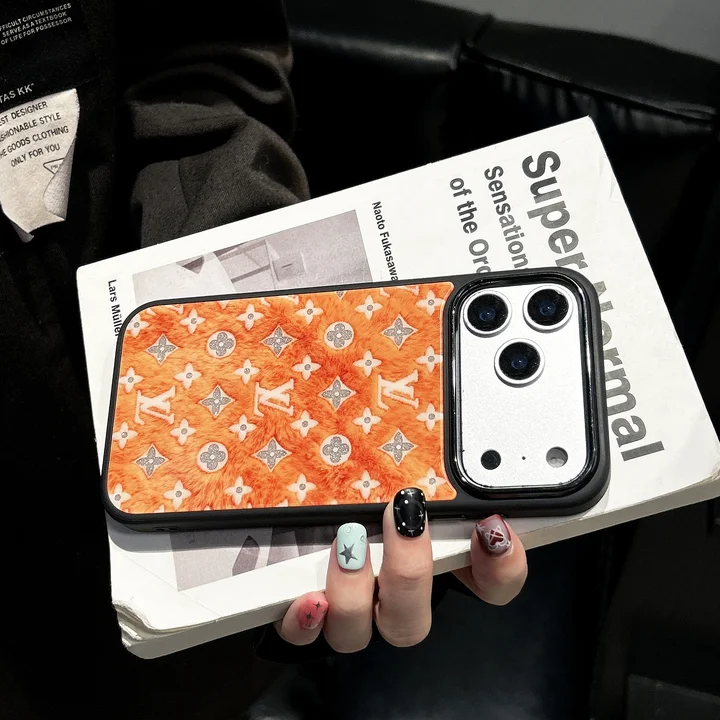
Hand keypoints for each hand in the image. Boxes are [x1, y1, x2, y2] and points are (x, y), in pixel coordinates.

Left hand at [275, 487, 527, 652]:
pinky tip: (309, 598)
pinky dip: (306, 623)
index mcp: (423, 563)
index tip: (491, 527)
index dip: (501, 568)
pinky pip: (303, 638)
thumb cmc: (349, 481)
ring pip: (360, 635)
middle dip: (410, 573)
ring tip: (348, 544)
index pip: (488, 586)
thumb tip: (443, 444)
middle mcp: (388, 597)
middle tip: (403, 521)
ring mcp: (345, 613)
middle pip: (414, 622)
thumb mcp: (390, 469)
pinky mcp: (303, 616)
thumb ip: (427, 465)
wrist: (280, 516)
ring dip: (354, 594)